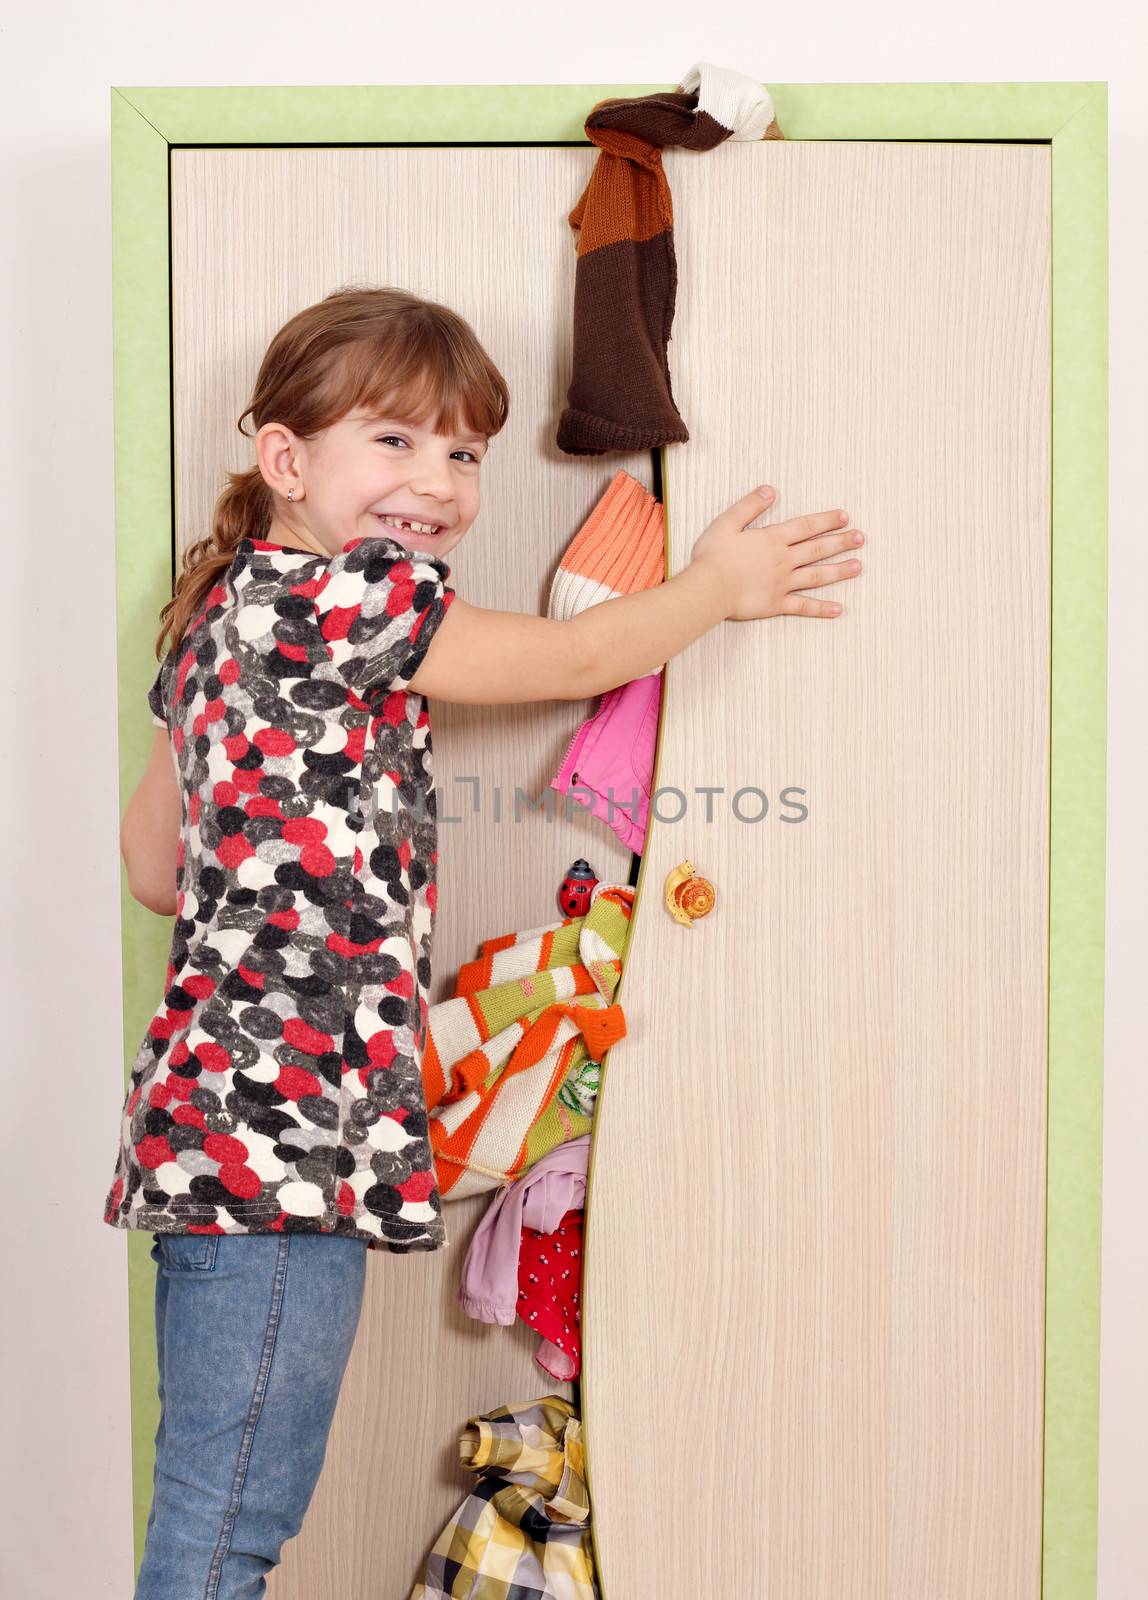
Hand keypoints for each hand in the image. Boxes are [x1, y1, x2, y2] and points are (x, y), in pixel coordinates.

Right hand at [690, 486, 863, 620]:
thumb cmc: (713, 556)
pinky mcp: (777, 604)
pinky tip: (839, 609)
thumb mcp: (727, 523)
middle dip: (841, 542)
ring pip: (817, 576)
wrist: (708, 589)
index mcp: (772, 539)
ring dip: (839, 571)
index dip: (827, 520)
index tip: (845, 517)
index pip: (806, 526)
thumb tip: (770, 490)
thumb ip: (749, 506)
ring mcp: (783, 583)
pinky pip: (804, 606)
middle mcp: (783, 560)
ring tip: (858, 567)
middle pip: (817, 549)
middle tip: (861, 538)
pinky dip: (822, 608)